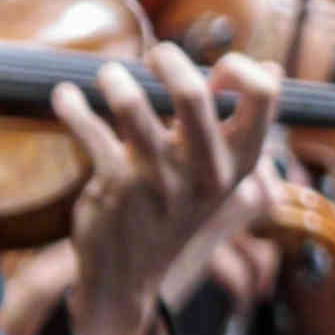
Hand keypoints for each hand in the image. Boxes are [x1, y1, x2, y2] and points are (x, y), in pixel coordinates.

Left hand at [55, 56, 273, 334]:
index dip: (237, 67)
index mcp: (240, 163)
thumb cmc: (175, 212)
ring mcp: (160, 180)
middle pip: (194, 95)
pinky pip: (89, 130)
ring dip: (114, 79)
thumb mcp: (219, 175)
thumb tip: (271, 68)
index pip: (263, 96)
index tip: (213, 71)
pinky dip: (71, 106)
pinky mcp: (116, 187)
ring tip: (108, 76)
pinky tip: (64, 97)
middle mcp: (207, 172)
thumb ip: (241, 124)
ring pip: (134, 107)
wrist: (129, 278)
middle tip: (154, 57)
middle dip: (168, 61)